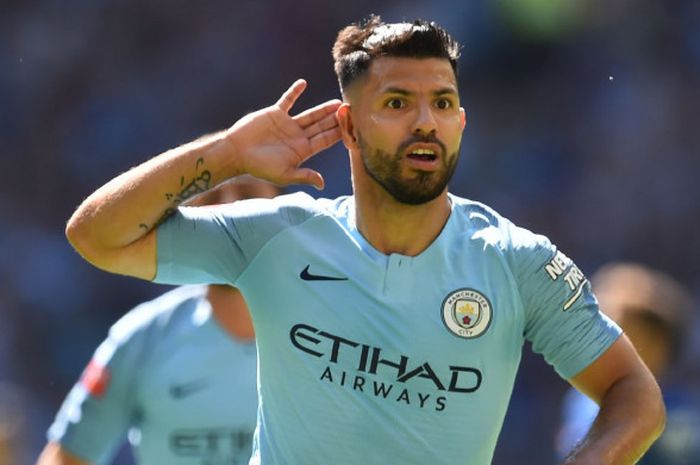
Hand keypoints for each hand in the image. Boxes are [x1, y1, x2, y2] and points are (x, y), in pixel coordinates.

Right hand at [225, 79, 341, 189]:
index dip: (339, 133)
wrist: (236, 153)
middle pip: (321, 126)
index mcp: (302, 150)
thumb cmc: (259, 167)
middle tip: (351, 111)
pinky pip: (287, 100)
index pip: (325, 140)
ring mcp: (287, 124)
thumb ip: (304, 176)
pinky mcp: (275, 114)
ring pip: (310, 114)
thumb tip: (322, 185)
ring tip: (337, 101)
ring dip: (323, 108)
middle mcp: (298, 136)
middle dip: (336, 119)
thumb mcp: (284, 175)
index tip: (353, 127)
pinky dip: (294, 92)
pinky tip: (303, 83)